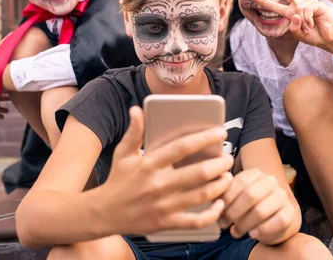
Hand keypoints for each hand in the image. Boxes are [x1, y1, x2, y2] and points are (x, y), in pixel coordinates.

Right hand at [102, 106, 233, 235]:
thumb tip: (137, 109)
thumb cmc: (118, 180)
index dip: (204, 138)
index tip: (221, 132)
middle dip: (219, 164)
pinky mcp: (166, 223)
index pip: (182, 147)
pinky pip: (195, 221)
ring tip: (228, 176)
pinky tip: (219, 204)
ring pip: (201, 195)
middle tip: (228, 157)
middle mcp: (159, 184)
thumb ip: (134, 132)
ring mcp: (164, 206)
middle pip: (198, 173)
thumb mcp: (123, 153)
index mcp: (150, 164)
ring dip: (220, 185)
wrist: (103, 213)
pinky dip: (211, 214)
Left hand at [218, 168, 294, 243]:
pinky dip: (262, 230)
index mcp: (255, 173)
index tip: (217, 211)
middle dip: (233, 212)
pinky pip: (277, 222)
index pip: (239, 182)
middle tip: (223, 224)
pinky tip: (252, 234)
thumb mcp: (235, 197)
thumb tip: (216, 202)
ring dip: (244, 224)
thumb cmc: (248, 206)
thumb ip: (224, 196)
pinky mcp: (289, 212)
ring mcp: (281, 196)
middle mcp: (270, 181)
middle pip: (249, 196)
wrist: (273, 216)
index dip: (226, 199)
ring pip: (261, 211)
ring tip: (235, 232)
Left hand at [253, 0, 332, 50]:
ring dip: (302, 23)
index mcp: (291, 12)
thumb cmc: (313, 35)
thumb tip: (296, 13)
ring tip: (308, 28)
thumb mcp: (298, 34)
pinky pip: (305, 10)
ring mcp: (308, 3)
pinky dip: (307, 20)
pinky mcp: (317, 3)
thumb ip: (293, 26)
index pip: (276, 6)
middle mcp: (299, 5)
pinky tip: (313, 23)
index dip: (266, 2)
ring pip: (297, 10)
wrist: (328, 38)